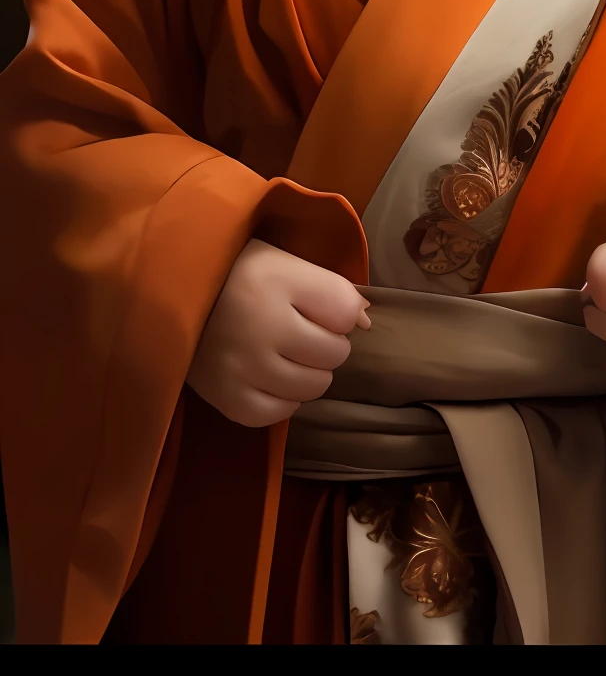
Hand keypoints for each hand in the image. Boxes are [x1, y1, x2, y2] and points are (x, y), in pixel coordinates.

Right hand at [187, 237, 370, 427]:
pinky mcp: (226, 398)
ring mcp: (242, 366)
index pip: (344, 311)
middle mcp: (260, 325)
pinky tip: (269, 377)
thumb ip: (330, 287)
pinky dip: (283, 399)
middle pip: (334, 353)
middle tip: (299, 330)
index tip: (315, 305)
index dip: (339, 310)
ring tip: (284, 353)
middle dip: (326, 343)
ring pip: (313, 387)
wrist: (168, 294)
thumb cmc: (236, 273)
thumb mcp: (283, 262)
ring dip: (309, 372)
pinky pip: (280, 413)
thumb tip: (366, 321)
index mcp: (276, 279)